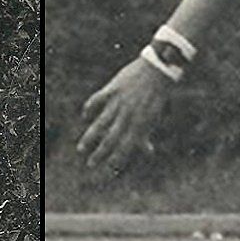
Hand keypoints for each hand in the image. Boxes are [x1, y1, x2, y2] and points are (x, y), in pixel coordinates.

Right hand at [77, 55, 170, 171]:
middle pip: (110, 139)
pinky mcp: (112, 89)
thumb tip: (148, 152)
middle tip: (91, 164)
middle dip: (100, 153)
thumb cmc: (155, 97)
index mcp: (140, 124)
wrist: (157, 71)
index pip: (126, 147)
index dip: (117, 160)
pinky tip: (85, 116)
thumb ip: (145, 134)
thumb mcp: (153, 117)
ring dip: (90, 138)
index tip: (109, 170)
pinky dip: (90, 108)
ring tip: (82, 149)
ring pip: (101, 123)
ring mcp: (119, 103)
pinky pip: (97, 100)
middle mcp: (128, 116)